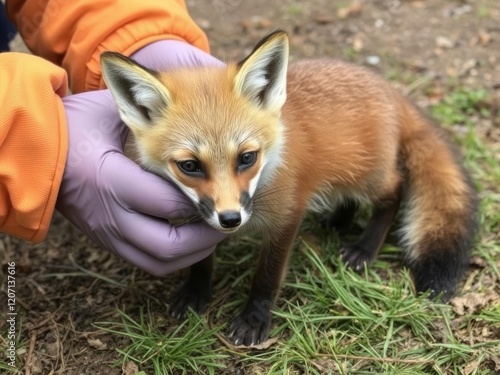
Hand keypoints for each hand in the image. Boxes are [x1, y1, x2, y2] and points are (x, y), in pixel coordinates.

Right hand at [56, 42, 224, 275]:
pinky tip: (191, 242)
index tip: (223, 190)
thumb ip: (149, 114)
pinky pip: (147, 263)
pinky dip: (175, 258)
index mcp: (114, 180)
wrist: (31, 154)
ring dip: (194, 252)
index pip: (169, 202)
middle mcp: (112, 215)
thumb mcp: (110, 113)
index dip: (202, 199)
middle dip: (205, 237)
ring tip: (213, 233)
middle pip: (169, 243)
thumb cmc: (76, 127)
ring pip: (160, 261)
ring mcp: (109, 234)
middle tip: (225, 221)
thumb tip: (190, 109)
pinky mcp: (108, 243)